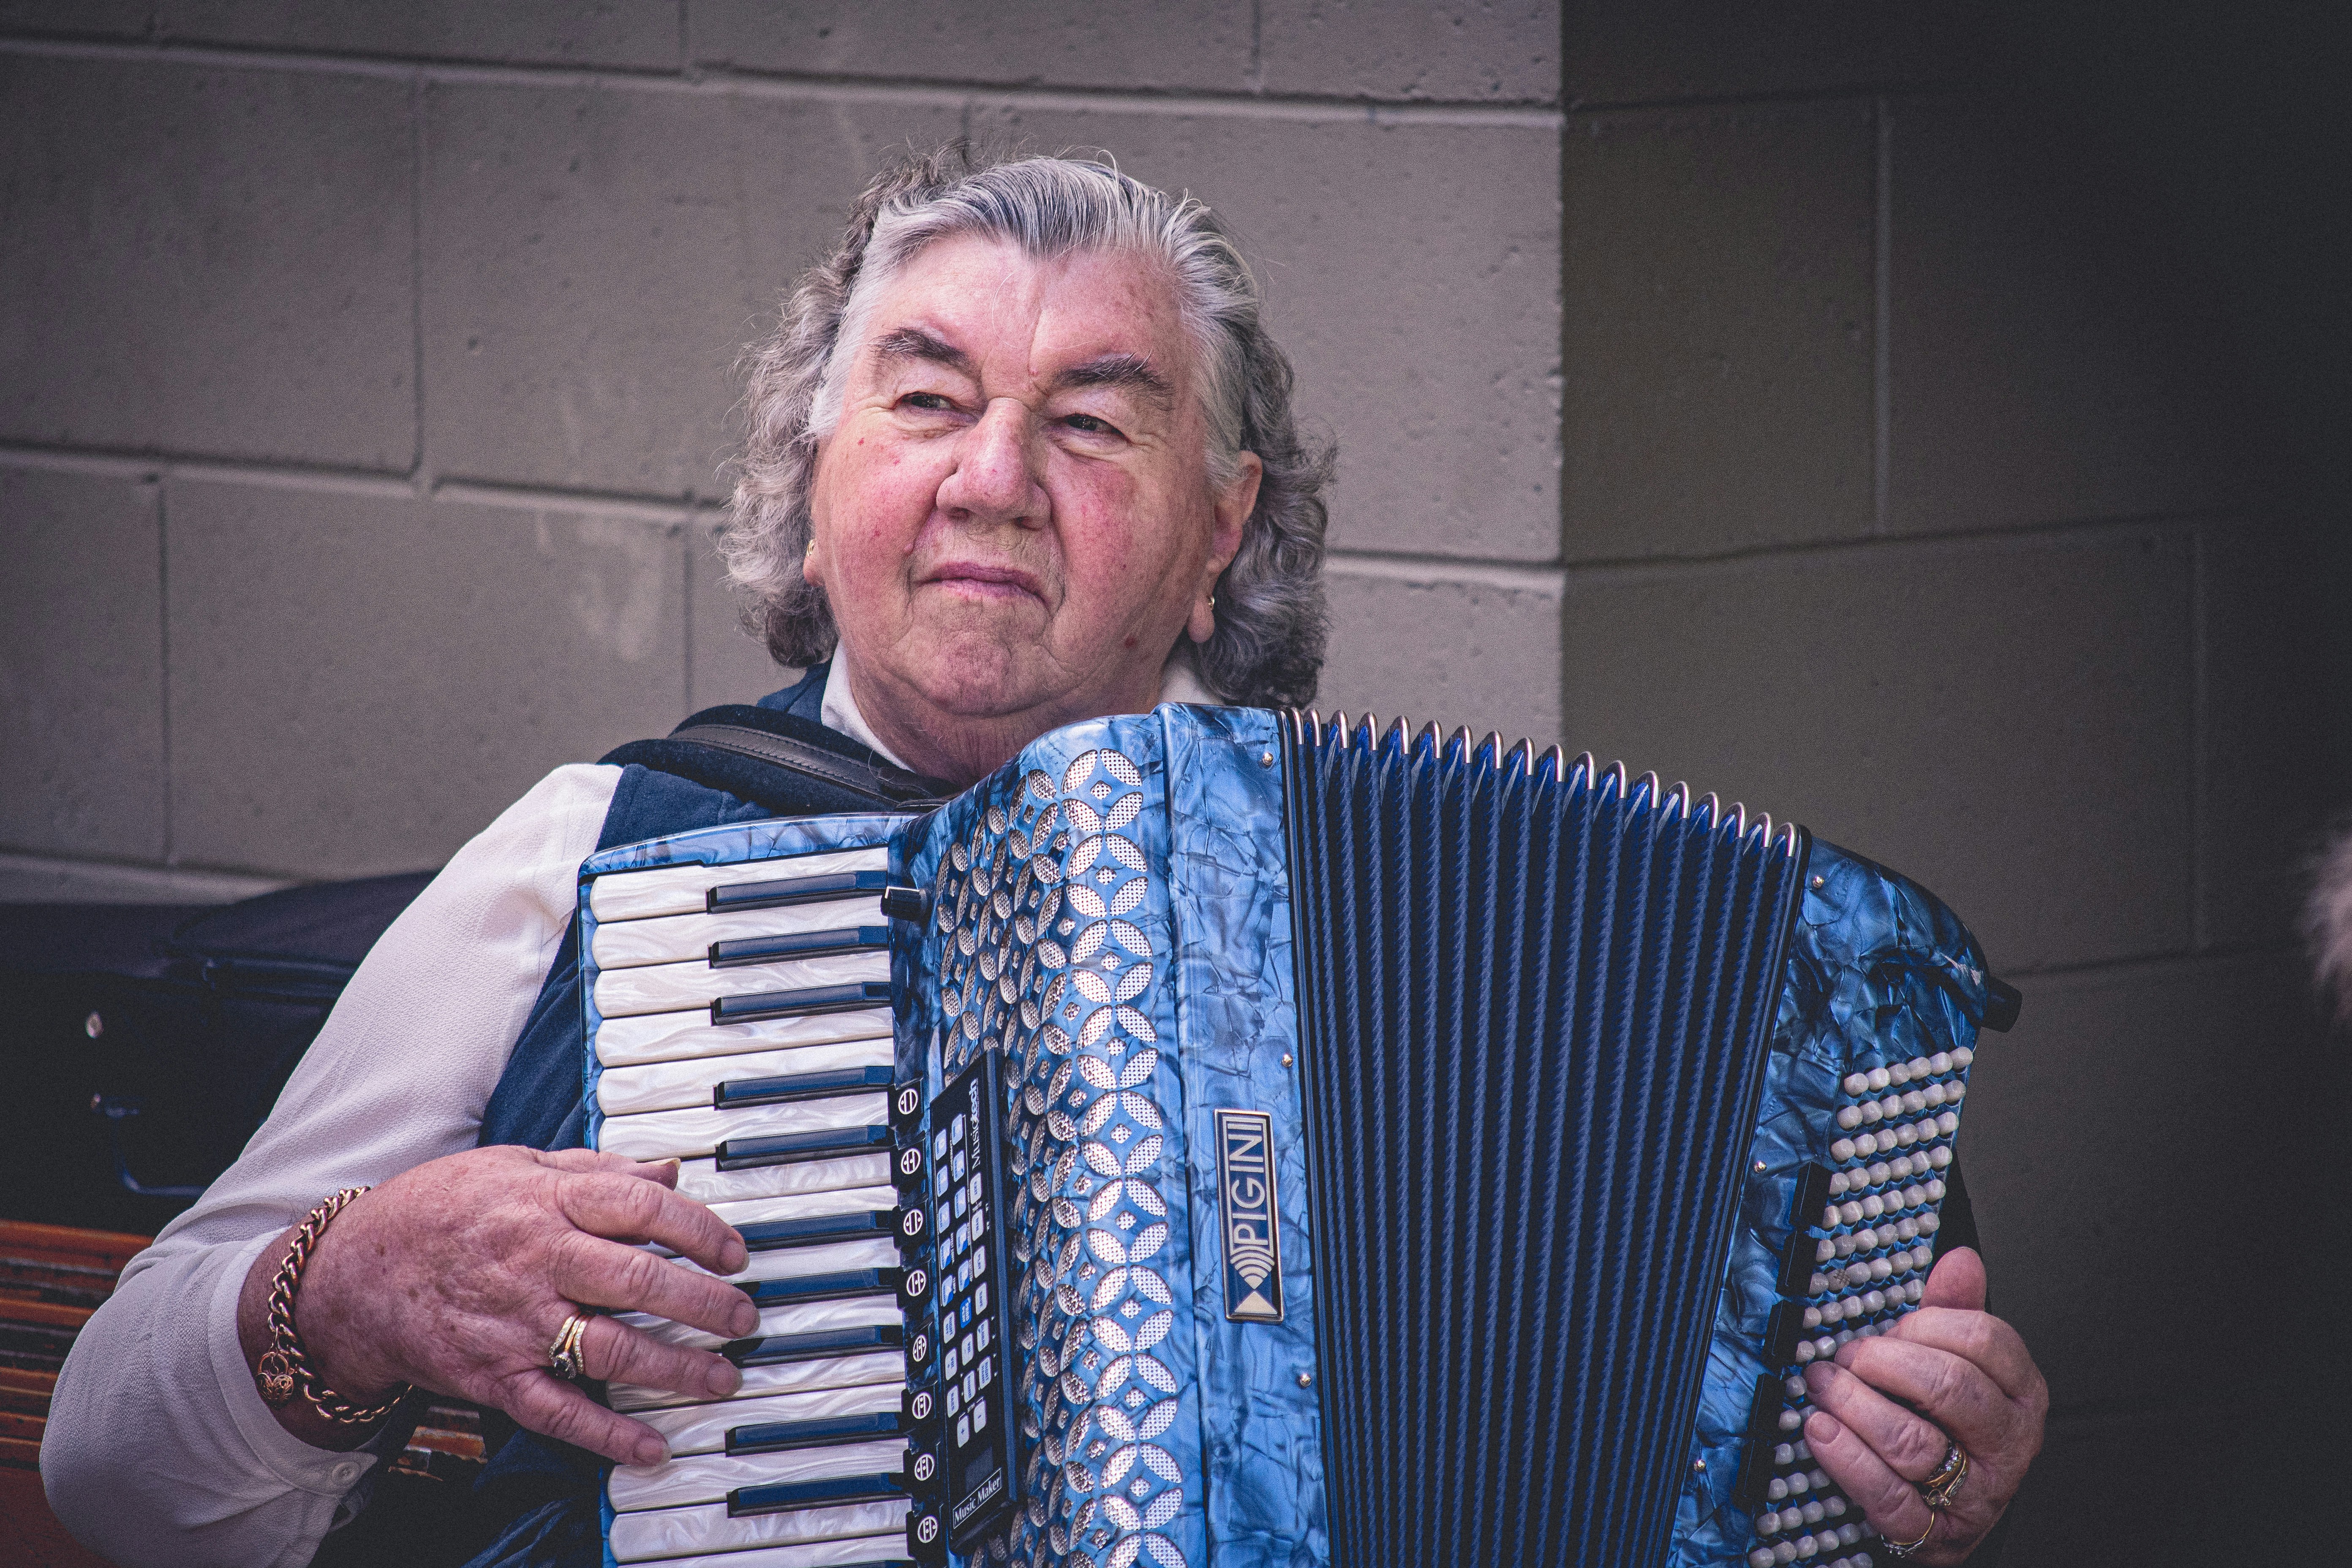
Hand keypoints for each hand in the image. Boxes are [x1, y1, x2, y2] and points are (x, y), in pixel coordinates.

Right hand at [236, 1146, 757, 1464]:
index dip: (699, 1229)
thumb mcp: (515, 1165)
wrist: (351, 1274)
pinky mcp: (494, 1376)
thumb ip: (597, 1168)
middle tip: (745, 1319)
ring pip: (612, 1350)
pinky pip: (559, 1412)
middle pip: (639, 1282)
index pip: (643, 1208)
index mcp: (547, 1200)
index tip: (736, 1252)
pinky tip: (652, 1447)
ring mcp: (517, 1324)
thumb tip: (671, 1170)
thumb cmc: (440, 1210)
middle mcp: (537, 1261)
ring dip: (677, 1369)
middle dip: (705, 1304)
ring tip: (723, 1377)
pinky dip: (608, 1434)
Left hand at [1801, 1247, 2046, 1561]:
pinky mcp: (1932, 1532)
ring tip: (1823, 1385)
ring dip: (1855, 1405)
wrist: (1947, 1514)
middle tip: (1849, 1356)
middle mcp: (2006, 1443)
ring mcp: (1974, 1492)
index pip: (1985, 1339)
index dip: (1927, 1325)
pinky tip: (1819, 1429)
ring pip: (1913, 1441)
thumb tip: (1960, 1260)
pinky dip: (1846, 1458)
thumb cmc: (1949, 1428)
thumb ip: (1954, 1312)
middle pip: (1950, 1386)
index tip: (1892, 1327)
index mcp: (2019, 1393)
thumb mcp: (1957, 1365)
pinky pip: (1887, 1494)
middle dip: (1886, 1362)